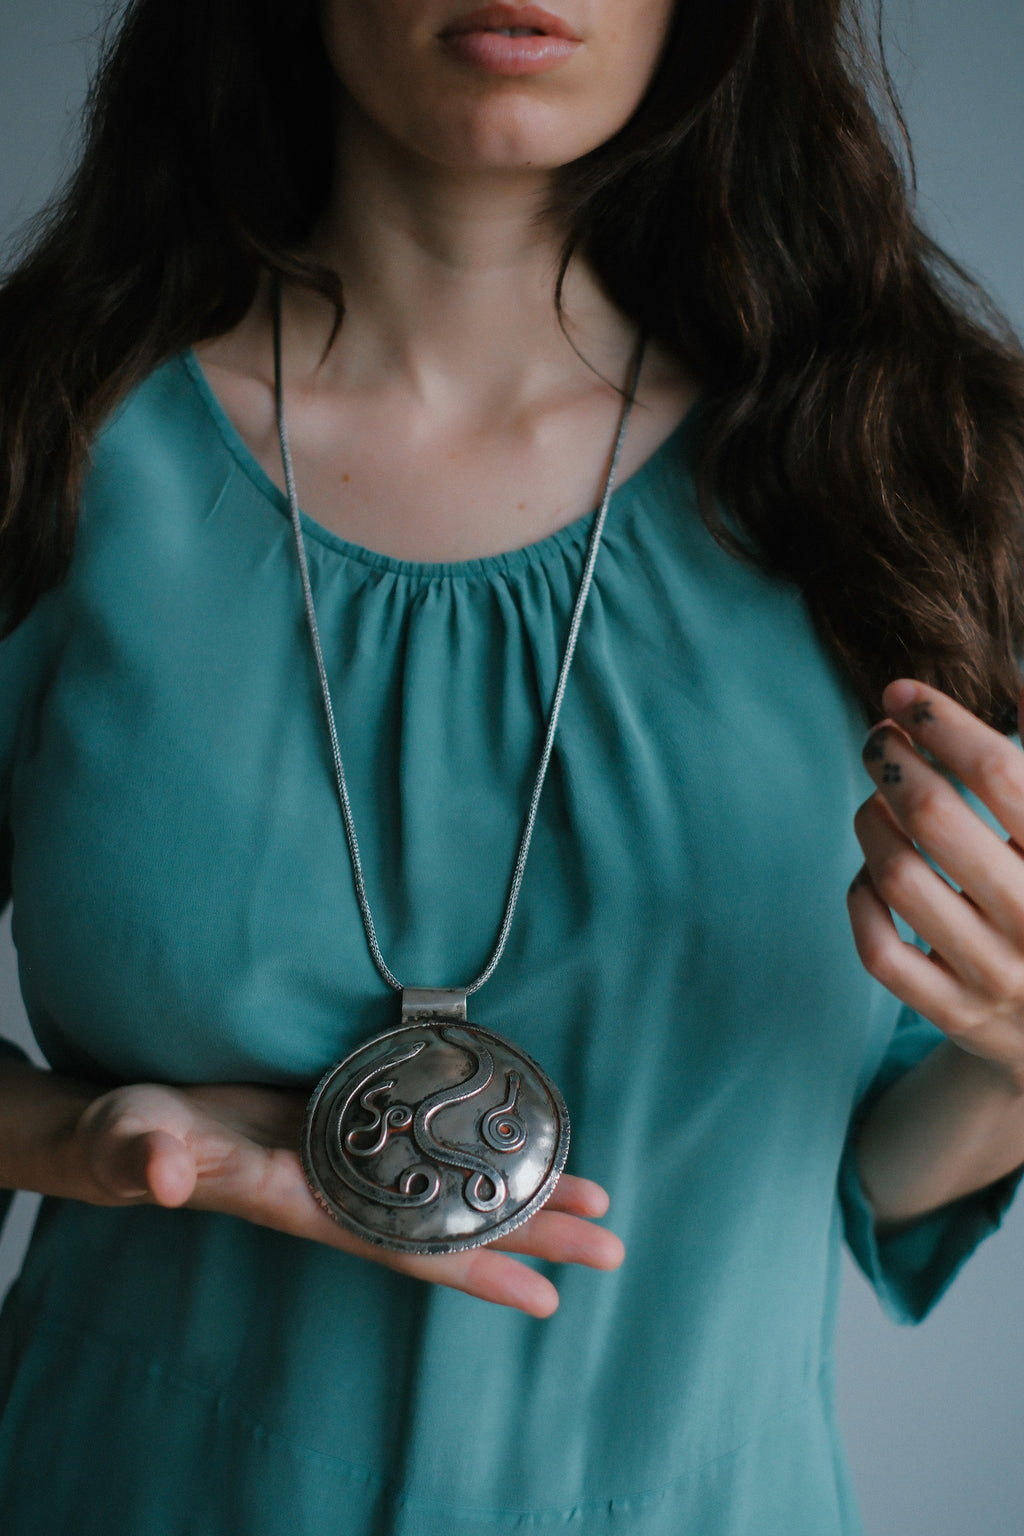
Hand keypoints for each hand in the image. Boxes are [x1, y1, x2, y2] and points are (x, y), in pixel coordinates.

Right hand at [73, 1079, 622, 1316]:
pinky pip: (429, 1145)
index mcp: (305, 1205)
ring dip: (523, 1193)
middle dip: (532, 1235)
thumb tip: (162, 1178)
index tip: (549, 1299)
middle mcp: (341, 1193)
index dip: (472, 1269)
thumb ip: (149, 1159)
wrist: (132, 1124)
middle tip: (613, 1244)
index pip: (402, 1248)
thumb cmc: (130, 1139)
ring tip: (594, 1197)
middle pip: (451, 1225)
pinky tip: (517, 1141)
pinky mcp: (347, 1123)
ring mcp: (350, 1161)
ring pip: (451, 1186)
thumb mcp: (133, 1141)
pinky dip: (478, 1147)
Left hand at [849, 678, 1023, 1090]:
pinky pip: (881, 950)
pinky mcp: (957, 1014)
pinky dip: (863, 899)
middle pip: (937, 817)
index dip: (944, 721)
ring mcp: (994, 973)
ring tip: (876, 799)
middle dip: (893, 761)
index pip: (1000, 772)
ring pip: (898, 879)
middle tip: (879, 739)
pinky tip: (872, 871)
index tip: (903, 693)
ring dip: (871, 822)